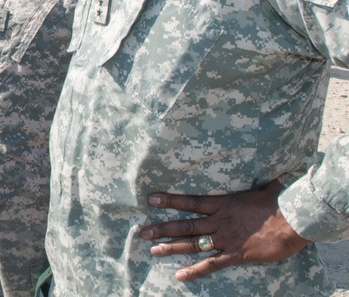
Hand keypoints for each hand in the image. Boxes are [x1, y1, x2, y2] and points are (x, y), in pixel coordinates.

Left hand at [140, 179, 310, 281]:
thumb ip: (255, 179)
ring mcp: (226, 238)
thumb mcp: (263, 186)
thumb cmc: (281, 201)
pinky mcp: (236, 255)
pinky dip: (195, 271)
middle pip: (185, 225)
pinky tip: (180, 276)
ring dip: (172, 247)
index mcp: (223, 204)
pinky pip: (212, 264)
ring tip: (153, 250)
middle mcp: (220, 221)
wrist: (295, 220)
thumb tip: (263, 163)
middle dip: (162, 228)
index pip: (190, 201)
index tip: (151, 198)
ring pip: (193, 244)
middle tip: (143, 232)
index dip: (169, 200)